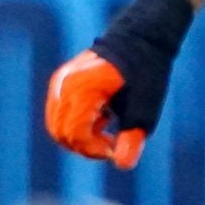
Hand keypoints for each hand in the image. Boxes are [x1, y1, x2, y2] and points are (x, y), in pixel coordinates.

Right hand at [45, 0, 196, 168]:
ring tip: (107, 128)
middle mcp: (63, 86)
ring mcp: (59, 84)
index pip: (74, 134)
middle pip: (60, 133)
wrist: (141, 38)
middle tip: (111, 145)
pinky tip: (100, 116)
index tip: (116, 149)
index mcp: (81, 90)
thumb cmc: (147, 72)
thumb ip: (131, 139)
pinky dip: (76, 124)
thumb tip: (121, 166)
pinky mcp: (60, 84)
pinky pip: (59, 114)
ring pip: (57, 126)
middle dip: (84, 146)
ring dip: (80, 136)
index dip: (93, 149)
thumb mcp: (144, 109)